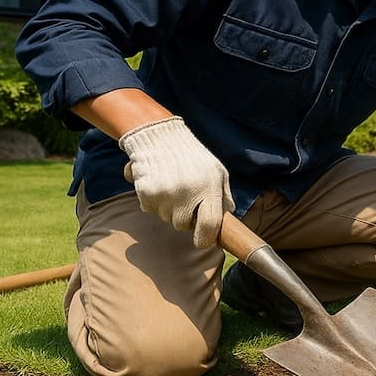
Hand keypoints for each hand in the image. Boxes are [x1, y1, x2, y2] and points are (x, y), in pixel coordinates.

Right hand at [118, 116, 233, 248]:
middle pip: (183, 225)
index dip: (205, 239)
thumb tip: (227, 215)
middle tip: (183, 195)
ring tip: (170, 183)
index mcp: (209, 186)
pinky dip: (151, 199)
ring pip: (164, 217)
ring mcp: (167, 192)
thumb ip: (222, 195)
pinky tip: (156, 181)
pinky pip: (149, 208)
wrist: (160, 134)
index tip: (201, 241)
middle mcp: (188, 191)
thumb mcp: (215, 170)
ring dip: (167, 206)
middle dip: (183, 215)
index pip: (210, 225)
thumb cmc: (192, 155)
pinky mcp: (147, 191)